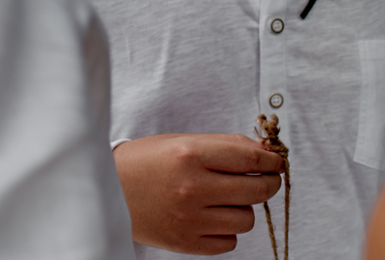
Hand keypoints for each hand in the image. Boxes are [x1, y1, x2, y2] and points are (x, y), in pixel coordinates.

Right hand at [114, 133, 283, 254]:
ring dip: (245, 207)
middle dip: (269, 183)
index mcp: (191, 154)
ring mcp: (189, 219)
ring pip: (247, 219)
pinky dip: (228, 230)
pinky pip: (229, 242)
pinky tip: (214, 217)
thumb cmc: (146, 161)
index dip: (272, 160)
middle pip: (256, 189)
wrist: (107, 191)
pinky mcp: (185, 243)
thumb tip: (263, 152)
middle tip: (267, 179)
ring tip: (230, 199)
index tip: (277, 162)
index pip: (250, 157)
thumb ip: (224, 145)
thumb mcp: (182, 141)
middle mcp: (192, 187)